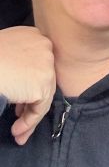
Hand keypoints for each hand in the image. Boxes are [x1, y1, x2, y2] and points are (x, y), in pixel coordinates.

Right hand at [0, 27, 56, 144]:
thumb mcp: (3, 51)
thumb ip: (16, 61)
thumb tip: (18, 83)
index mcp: (33, 35)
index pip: (37, 63)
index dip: (28, 81)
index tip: (19, 96)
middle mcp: (44, 47)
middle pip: (42, 78)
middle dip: (30, 100)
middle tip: (18, 116)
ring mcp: (46, 65)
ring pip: (43, 95)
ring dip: (29, 117)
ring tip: (18, 131)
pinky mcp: (43, 84)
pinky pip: (40, 108)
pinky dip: (29, 122)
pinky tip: (17, 131)